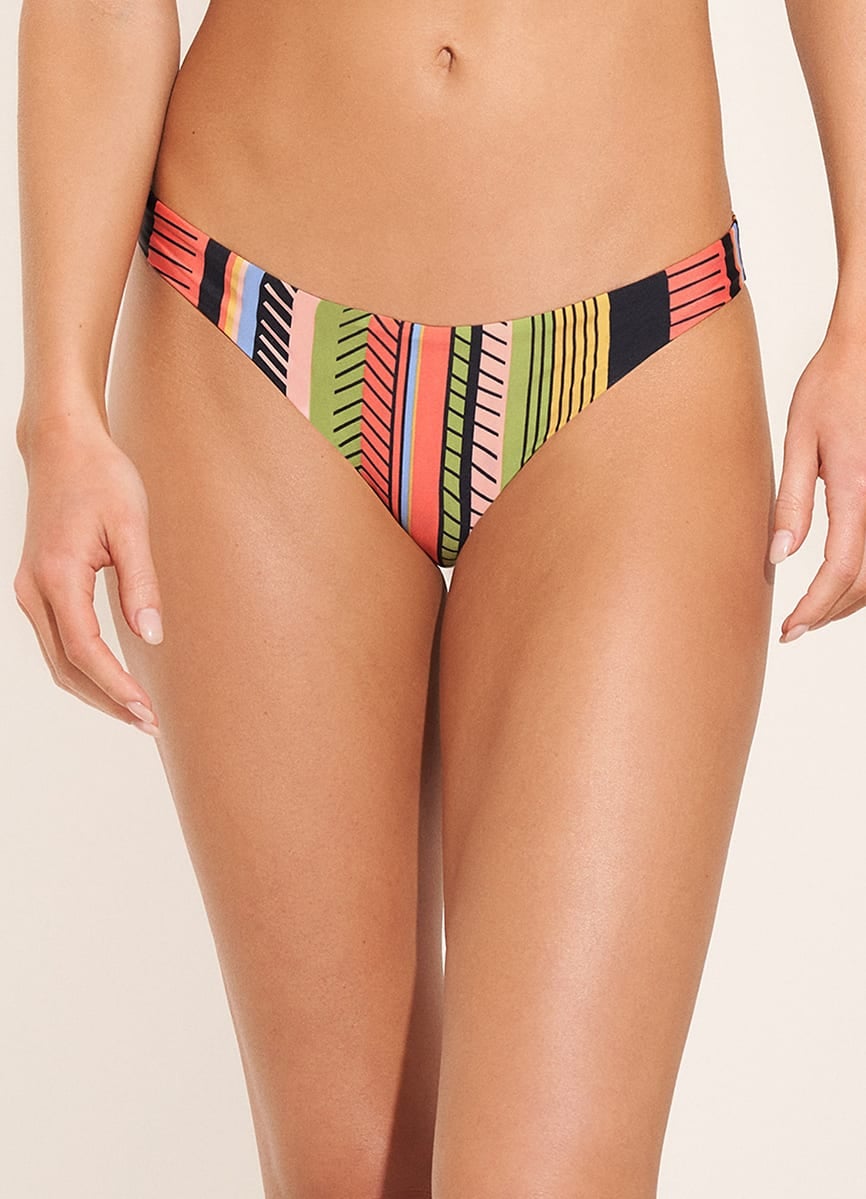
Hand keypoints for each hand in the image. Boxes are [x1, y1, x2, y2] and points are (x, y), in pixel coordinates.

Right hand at [14, 408, 162, 735]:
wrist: (62, 448)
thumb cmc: (101, 478)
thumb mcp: (132, 524)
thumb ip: (141, 582)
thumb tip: (151, 637)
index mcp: (57, 576)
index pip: (85, 650)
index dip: (116, 686)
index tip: (147, 710)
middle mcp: (34, 590)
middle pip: (66, 667)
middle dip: (107, 700)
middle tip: (150, 722)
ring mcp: (31, 591)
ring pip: (58, 660)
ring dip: (95, 690)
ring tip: (137, 711)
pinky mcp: (38, 589)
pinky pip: (58, 642)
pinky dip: (84, 669)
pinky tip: (115, 680)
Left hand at [770, 323, 865, 641]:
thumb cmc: (832, 384)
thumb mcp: (800, 439)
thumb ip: (793, 501)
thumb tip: (778, 556)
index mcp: (858, 488)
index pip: (842, 569)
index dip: (816, 606)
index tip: (790, 629)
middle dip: (831, 610)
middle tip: (794, 627)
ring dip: (852, 597)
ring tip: (814, 610)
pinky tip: (842, 579)